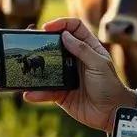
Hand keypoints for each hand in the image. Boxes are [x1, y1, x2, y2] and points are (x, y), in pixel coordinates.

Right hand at [23, 17, 135, 133]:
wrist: (111, 113)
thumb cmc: (110, 86)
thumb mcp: (99, 64)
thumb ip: (82, 49)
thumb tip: (64, 35)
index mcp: (88, 48)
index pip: (74, 28)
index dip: (61, 24)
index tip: (47, 27)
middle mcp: (75, 59)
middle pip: (56, 45)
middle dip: (42, 43)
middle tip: (29, 43)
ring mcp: (67, 76)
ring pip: (47, 67)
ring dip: (35, 68)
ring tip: (24, 68)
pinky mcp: (61, 93)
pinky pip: (46, 90)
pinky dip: (38, 92)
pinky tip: (30, 93)